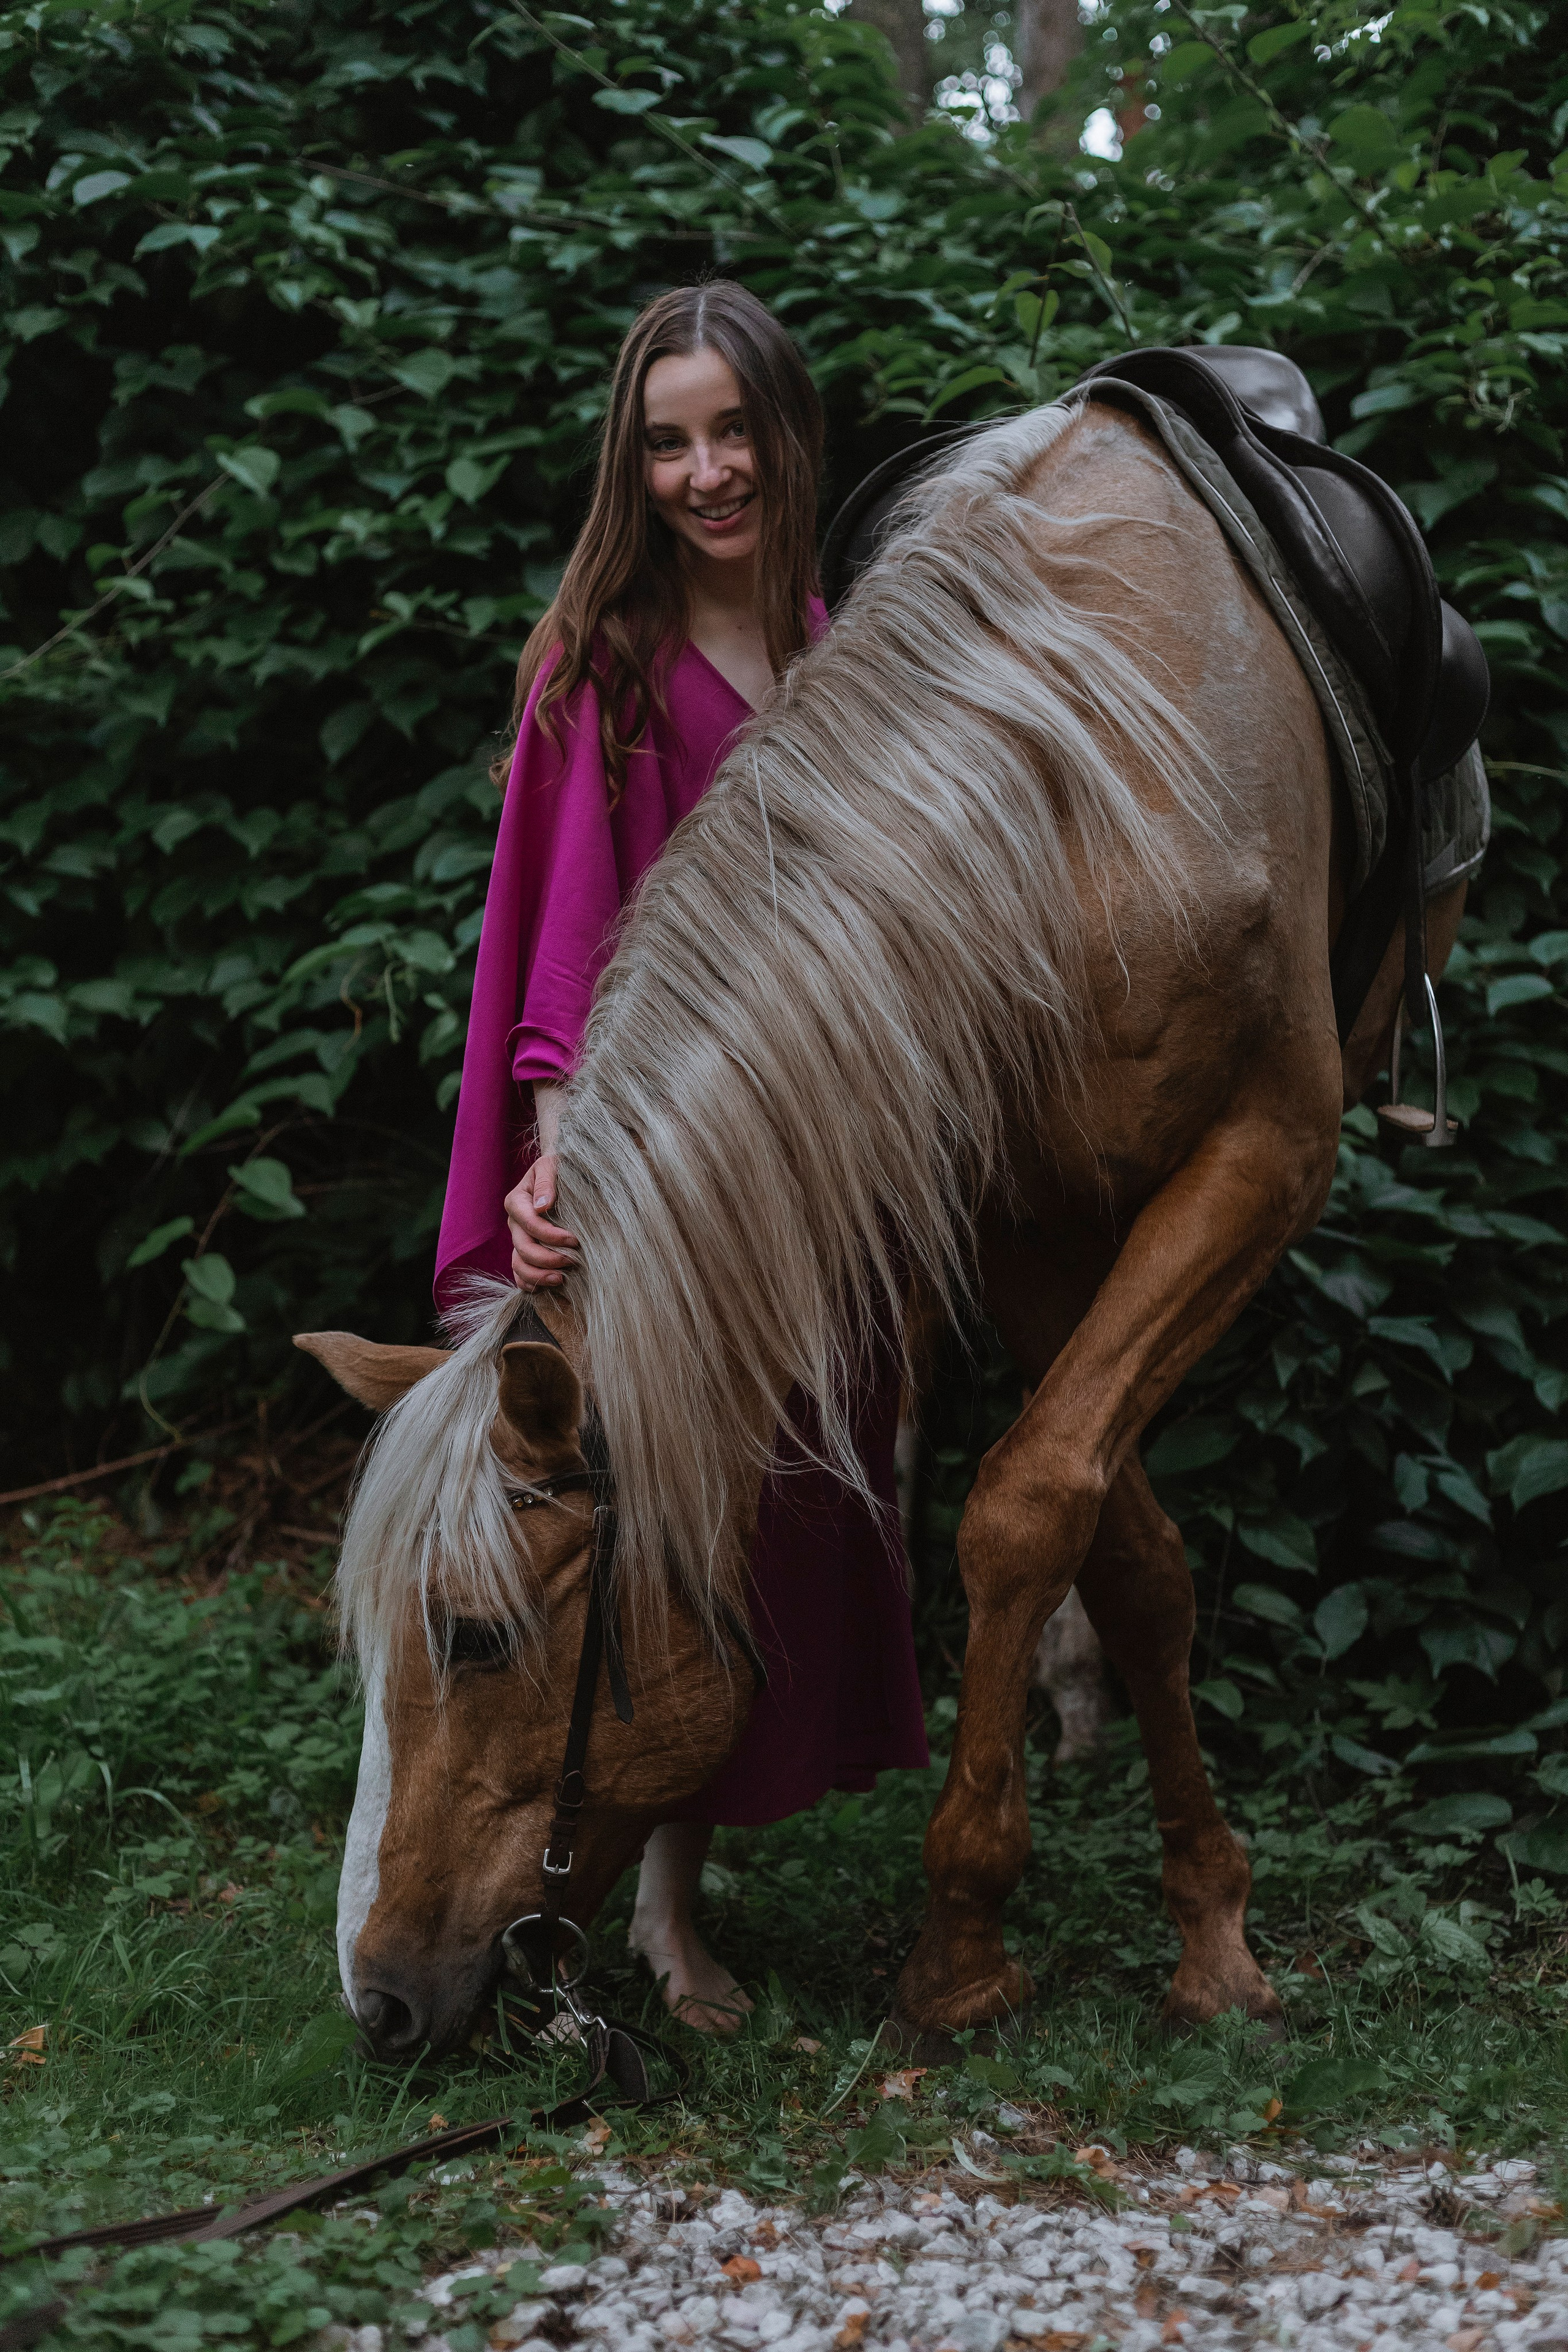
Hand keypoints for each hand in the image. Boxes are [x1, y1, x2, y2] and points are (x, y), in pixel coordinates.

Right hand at [504, 1154, 579, 1289]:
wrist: (561, 1177)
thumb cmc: (559, 1169)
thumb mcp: (552, 1166)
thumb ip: (547, 1182)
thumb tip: (542, 1206)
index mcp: (517, 1201)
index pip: (530, 1224)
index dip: (551, 1236)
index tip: (575, 1240)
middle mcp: (514, 1223)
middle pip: (524, 1248)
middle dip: (548, 1259)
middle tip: (573, 1261)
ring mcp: (518, 1240)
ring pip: (519, 1265)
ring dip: (539, 1276)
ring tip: (561, 1279)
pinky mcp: (525, 1252)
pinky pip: (520, 1275)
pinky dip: (531, 1284)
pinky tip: (549, 1287)